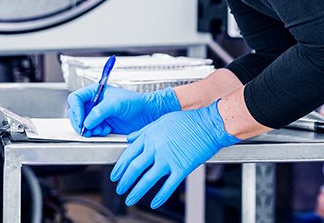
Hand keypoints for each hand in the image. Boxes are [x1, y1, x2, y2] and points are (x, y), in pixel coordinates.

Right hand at [67, 85, 179, 136]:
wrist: (146, 114)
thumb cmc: (135, 103)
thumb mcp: (116, 104)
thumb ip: (100, 112)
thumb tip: (87, 122)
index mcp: (95, 92)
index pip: (76, 99)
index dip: (76, 110)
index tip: (81, 120)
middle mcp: (94, 103)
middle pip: (76, 113)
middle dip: (81, 122)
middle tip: (86, 130)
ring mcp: (97, 114)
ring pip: (83, 124)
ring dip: (89, 129)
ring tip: (100, 129)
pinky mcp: (102, 124)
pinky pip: (92, 131)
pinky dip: (96, 133)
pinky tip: (106, 130)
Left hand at [111, 100, 239, 208]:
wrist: (209, 124)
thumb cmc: (188, 121)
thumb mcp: (161, 120)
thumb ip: (143, 130)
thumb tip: (129, 138)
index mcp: (150, 136)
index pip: (129, 154)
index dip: (120, 167)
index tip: (115, 175)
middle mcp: (156, 148)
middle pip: (135, 168)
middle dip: (124, 181)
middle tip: (119, 189)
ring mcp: (169, 159)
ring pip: (147, 179)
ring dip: (136, 191)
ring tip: (130, 199)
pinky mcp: (182, 168)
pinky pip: (168, 186)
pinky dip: (160, 196)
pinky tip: (154, 203)